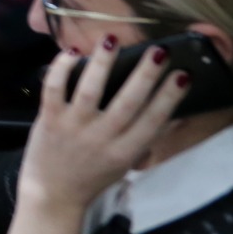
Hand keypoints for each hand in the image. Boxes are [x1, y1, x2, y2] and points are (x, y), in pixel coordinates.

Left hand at [5, 38, 187, 233]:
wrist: (53, 194)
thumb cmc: (94, 175)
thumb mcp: (126, 162)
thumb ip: (146, 138)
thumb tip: (175, 114)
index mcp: (125, 151)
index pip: (153, 120)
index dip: (169, 97)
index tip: (183, 75)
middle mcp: (102, 138)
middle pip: (128, 102)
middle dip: (145, 75)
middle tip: (159, 51)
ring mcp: (74, 127)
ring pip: (90, 90)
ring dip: (102, 64)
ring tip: (112, 39)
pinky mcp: (48, 119)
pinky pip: (54, 89)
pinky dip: (61, 69)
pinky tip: (73, 52)